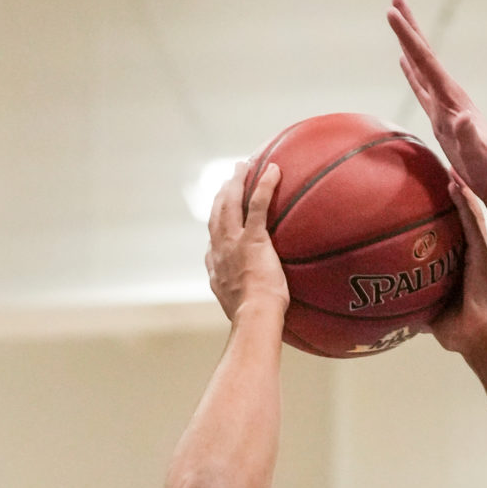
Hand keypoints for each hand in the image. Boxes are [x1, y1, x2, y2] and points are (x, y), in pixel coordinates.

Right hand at [207, 161, 287, 324]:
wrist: (254, 318)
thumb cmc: (255, 321)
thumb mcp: (242, 312)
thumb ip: (244, 302)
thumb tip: (257, 309)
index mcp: (216, 269)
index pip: (212, 241)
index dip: (215, 225)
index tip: (219, 215)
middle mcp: (220, 251)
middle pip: (216, 213)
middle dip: (221, 194)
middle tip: (228, 179)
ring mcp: (234, 242)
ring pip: (231, 202)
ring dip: (236, 181)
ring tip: (243, 166)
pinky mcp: (252, 238)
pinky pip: (257, 203)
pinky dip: (264, 184)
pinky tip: (274, 170)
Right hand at [389, 0, 486, 206]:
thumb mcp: (479, 154)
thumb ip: (470, 136)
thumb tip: (463, 119)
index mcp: (451, 98)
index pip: (426, 62)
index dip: (408, 37)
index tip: (391, 13)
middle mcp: (448, 95)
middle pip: (423, 54)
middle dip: (409, 27)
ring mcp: (444, 105)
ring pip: (421, 67)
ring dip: (409, 44)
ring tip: (397, 21)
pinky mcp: (441, 118)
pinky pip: (422, 88)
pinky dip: (411, 73)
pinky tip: (405, 63)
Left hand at [432, 178, 486, 355]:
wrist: (481, 340)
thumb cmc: (460, 333)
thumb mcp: (431, 316)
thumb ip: (417, 306)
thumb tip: (393, 312)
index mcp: (461, 265)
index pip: (450, 233)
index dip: (442, 213)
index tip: (428, 193)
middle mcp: (472, 253)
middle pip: (461, 216)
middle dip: (453, 192)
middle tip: (438, 168)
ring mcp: (480, 250)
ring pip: (469, 212)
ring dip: (459, 188)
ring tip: (448, 163)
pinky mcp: (484, 251)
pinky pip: (473, 221)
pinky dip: (464, 201)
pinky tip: (454, 183)